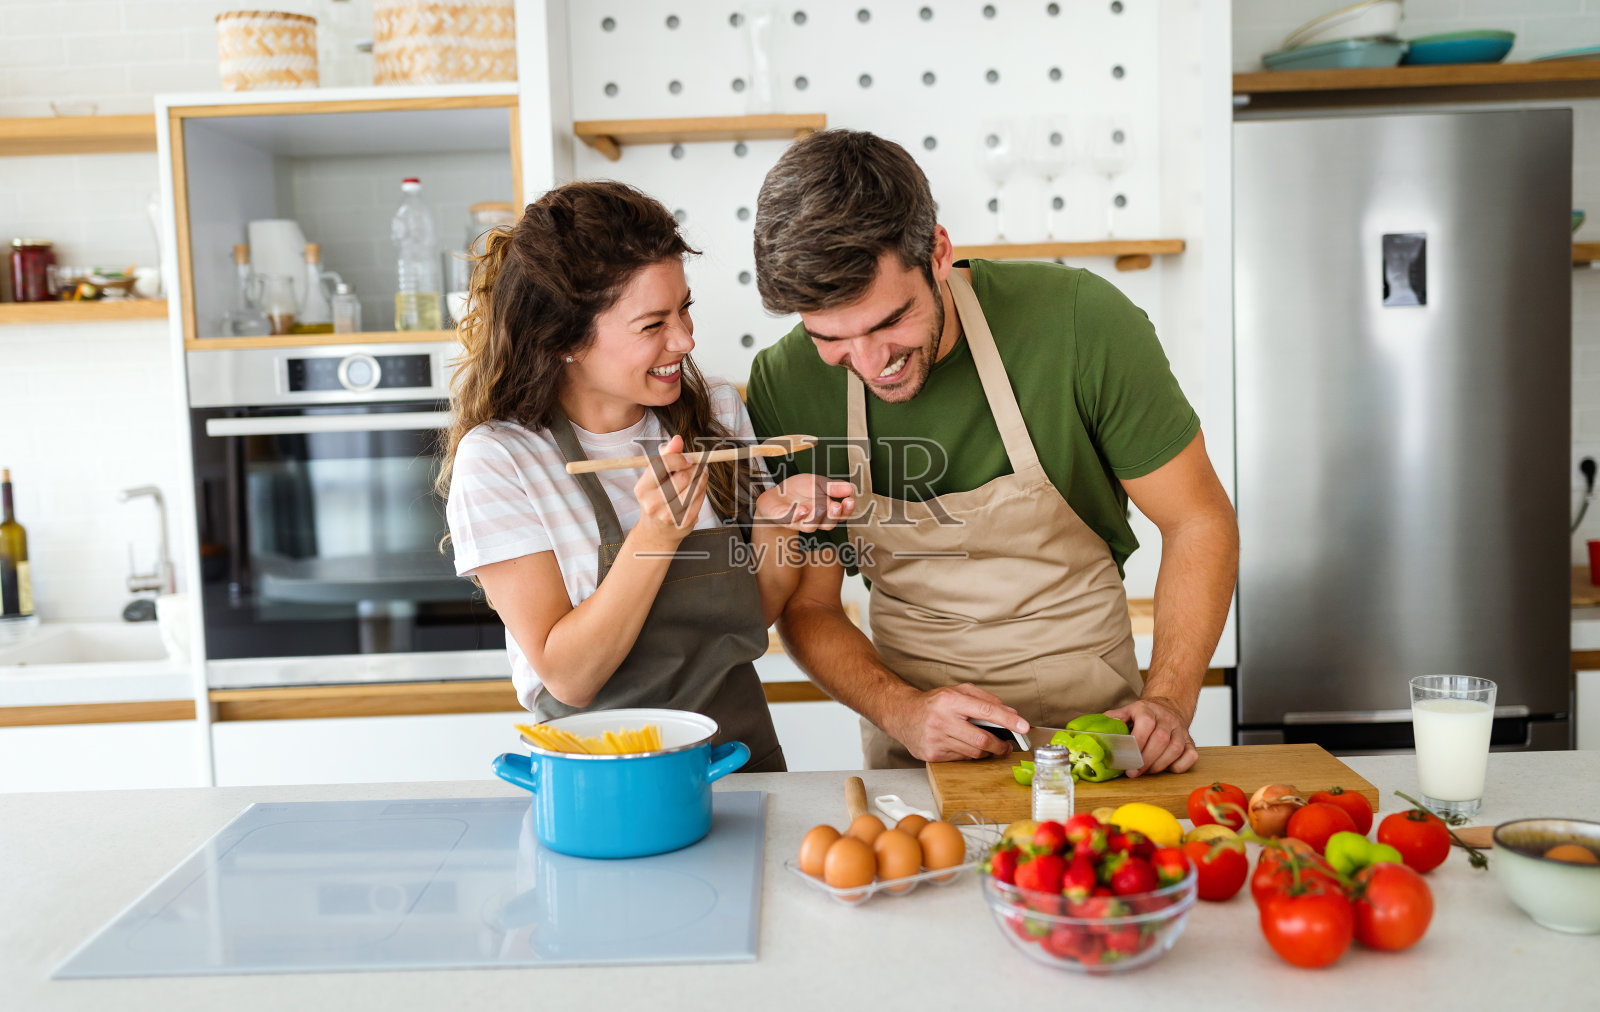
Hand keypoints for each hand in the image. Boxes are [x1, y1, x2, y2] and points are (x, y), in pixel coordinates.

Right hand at [630, 435, 709, 549]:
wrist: (656, 532)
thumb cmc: (656, 497)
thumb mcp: (655, 477)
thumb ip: (666, 456)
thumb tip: (677, 439)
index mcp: (642, 489)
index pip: (662, 465)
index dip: (679, 458)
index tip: (688, 459)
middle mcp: (653, 503)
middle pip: (683, 477)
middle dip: (694, 468)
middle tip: (697, 465)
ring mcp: (669, 515)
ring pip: (695, 488)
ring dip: (701, 477)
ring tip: (700, 474)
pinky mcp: (683, 522)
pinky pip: (700, 500)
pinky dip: (703, 490)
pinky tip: (699, 487)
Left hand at [755, 474, 855, 531]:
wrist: (777, 493)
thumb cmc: (800, 490)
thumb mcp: (819, 483)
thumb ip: (833, 486)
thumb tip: (851, 488)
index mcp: (826, 511)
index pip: (840, 515)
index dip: (847, 510)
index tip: (850, 500)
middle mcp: (814, 519)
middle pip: (828, 524)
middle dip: (833, 515)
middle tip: (836, 506)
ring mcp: (799, 521)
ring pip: (810, 526)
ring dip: (815, 517)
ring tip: (820, 506)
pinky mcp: (784, 520)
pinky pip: (791, 521)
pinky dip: (797, 515)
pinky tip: (802, 509)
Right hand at [887, 683, 1030, 762]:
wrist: (902, 714)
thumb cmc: (934, 702)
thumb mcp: (958, 692)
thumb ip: (985, 700)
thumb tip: (1011, 714)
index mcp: (950, 700)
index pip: (985, 711)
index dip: (1008, 720)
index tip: (1024, 727)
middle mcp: (941, 719)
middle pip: (981, 739)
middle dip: (1000, 745)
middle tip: (1007, 746)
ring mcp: (935, 739)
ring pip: (973, 753)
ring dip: (986, 751)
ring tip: (988, 745)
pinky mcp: (931, 755)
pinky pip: (960, 759)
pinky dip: (968, 754)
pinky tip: (964, 746)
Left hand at [1105, 695, 1197, 776]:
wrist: (1168, 708)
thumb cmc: (1144, 715)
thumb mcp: (1127, 711)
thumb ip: (1114, 720)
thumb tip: (1095, 731)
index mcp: (1147, 710)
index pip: (1145, 724)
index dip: (1137, 742)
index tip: (1126, 758)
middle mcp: (1166, 719)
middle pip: (1161, 740)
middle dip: (1145, 760)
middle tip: (1133, 772)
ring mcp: (1181, 731)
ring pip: (1175, 749)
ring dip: (1158, 765)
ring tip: (1145, 772)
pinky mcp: (1190, 742)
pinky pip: (1190, 756)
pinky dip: (1179, 766)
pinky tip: (1165, 768)